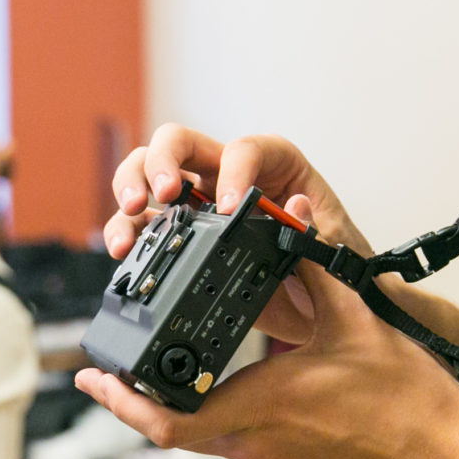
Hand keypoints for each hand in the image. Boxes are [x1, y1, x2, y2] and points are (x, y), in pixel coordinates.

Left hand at [76, 201, 458, 458]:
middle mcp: (257, 445)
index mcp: (261, 408)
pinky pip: (241, 443)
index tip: (89, 378)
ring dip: (182, 404)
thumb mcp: (354, 321)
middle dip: (139, 398)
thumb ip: (314, 265)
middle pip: (174, 429)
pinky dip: (221, 413)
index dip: (120, 401)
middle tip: (111, 369)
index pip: (165, 419)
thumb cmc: (410, 405)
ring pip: (207, 436)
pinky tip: (235, 386)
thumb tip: (290, 217)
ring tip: (172, 366)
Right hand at [106, 125, 369, 345]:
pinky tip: (123, 248)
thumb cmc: (335, 268)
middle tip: (165, 192)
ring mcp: (199, 205)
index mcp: (275, 166)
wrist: (327, 315)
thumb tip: (294, 207)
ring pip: (148, 175)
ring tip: (134, 211)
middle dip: (164, 161)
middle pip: (180, 143)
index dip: (232, 172)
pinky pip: (143, 226)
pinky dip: (127, 232)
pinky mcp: (181, 239)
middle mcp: (229, 176)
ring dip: (132, 186)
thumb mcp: (335, 247)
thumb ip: (316, 230)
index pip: (244, 150)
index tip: (230, 208)